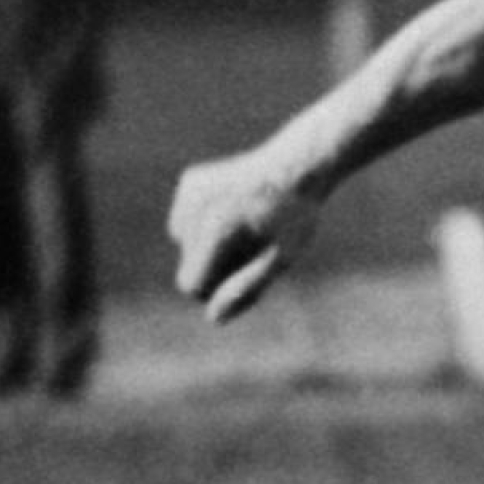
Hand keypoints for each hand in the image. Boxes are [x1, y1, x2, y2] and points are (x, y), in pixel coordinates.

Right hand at [168, 148, 322, 323]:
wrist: (300, 165)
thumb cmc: (296, 216)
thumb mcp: (283, 257)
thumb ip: (248, 289)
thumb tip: (213, 318)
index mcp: (217, 230)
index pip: (190, 285)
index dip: (214, 291)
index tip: (243, 277)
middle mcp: (196, 208)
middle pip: (186, 265)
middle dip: (213, 267)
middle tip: (252, 248)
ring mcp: (189, 191)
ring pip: (182, 240)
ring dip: (206, 243)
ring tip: (244, 227)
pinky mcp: (190, 181)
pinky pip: (185, 217)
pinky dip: (203, 220)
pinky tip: (233, 207)